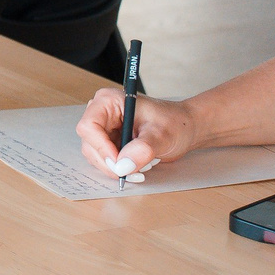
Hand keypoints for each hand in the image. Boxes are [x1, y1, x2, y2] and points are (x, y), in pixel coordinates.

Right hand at [75, 85, 194, 179]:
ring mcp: (104, 128)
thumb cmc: (174, 123)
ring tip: (140, 168)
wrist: (184, 128)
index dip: (101, 147)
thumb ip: (143, 149)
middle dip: (110, 162)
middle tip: (131, 172)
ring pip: (95, 154)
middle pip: (90, 143)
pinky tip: (136, 167)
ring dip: (115, 167)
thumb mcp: (161, 135)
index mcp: (109, 101)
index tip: (119, 163)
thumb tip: (123, 165)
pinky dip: (118, 168)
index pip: (89, 126)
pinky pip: (104, 160)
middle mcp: (102, 113)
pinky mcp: (108, 141)